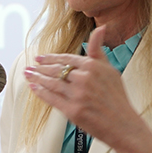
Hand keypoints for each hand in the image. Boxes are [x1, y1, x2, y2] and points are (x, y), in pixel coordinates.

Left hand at [23, 25, 145, 152]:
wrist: (123, 124)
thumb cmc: (117, 98)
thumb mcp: (111, 70)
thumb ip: (98, 50)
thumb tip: (101, 28)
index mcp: (93, 66)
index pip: (66, 59)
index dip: (51, 58)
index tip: (40, 58)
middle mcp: (84, 78)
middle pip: (56, 70)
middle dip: (40, 68)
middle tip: (30, 67)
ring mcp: (78, 95)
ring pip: (52, 83)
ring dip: (37, 79)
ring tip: (28, 76)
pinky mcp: (73, 111)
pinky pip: (52, 99)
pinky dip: (41, 93)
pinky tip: (34, 88)